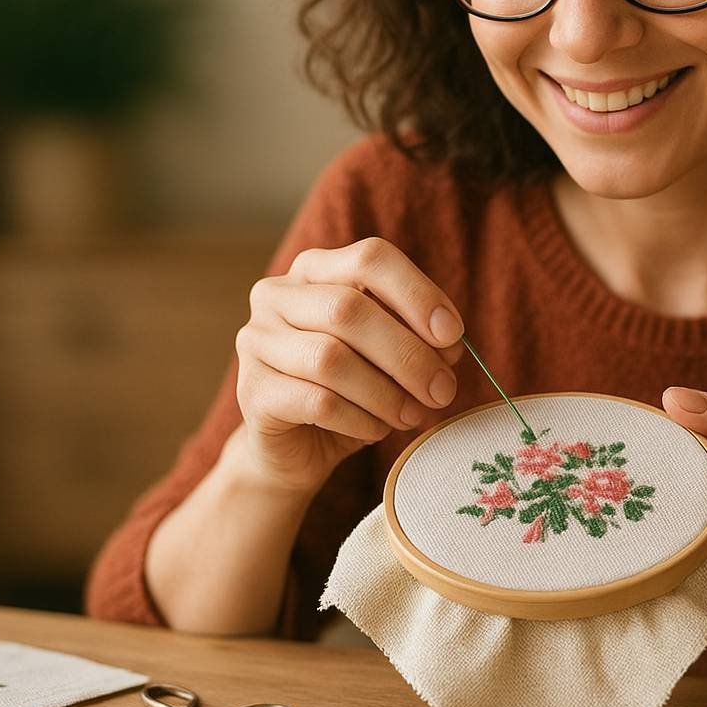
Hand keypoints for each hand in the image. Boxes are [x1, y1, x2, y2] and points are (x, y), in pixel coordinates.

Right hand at [234, 237, 467, 494]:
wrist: (297, 448)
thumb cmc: (350, 391)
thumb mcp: (389, 356)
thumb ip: (417, 338)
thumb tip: (450, 344)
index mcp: (315, 269)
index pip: (370, 258)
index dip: (417, 294)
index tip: (452, 334)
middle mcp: (277, 295)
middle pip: (349, 309)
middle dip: (407, 353)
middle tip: (442, 390)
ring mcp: (257, 341)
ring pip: (331, 359)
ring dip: (386, 392)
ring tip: (413, 415)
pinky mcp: (253, 391)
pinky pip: (318, 402)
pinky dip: (360, 419)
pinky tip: (377, 429)